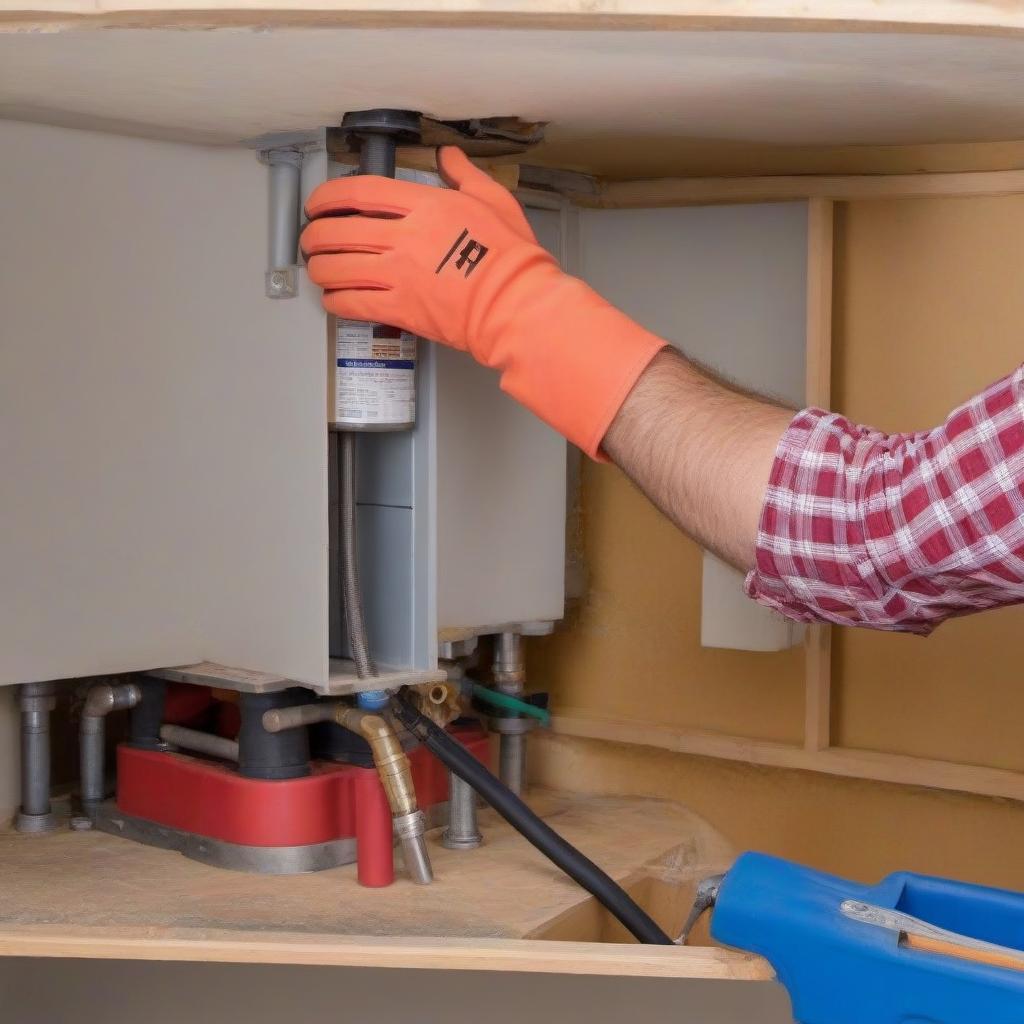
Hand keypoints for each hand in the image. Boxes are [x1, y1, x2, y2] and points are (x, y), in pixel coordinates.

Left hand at [301, 146, 558, 358]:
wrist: (515, 306)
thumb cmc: (511, 260)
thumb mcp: (494, 201)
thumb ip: (464, 175)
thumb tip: (449, 157)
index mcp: (425, 206)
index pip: (360, 192)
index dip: (328, 196)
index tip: (319, 203)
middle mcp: (404, 238)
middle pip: (338, 231)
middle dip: (315, 235)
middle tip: (311, 239)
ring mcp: (399, 275)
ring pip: (337, 268)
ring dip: (319, 268)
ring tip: (318, 269)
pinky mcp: (400, 310)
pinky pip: (351, 304)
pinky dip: (335, 301)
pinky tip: (334, 298)